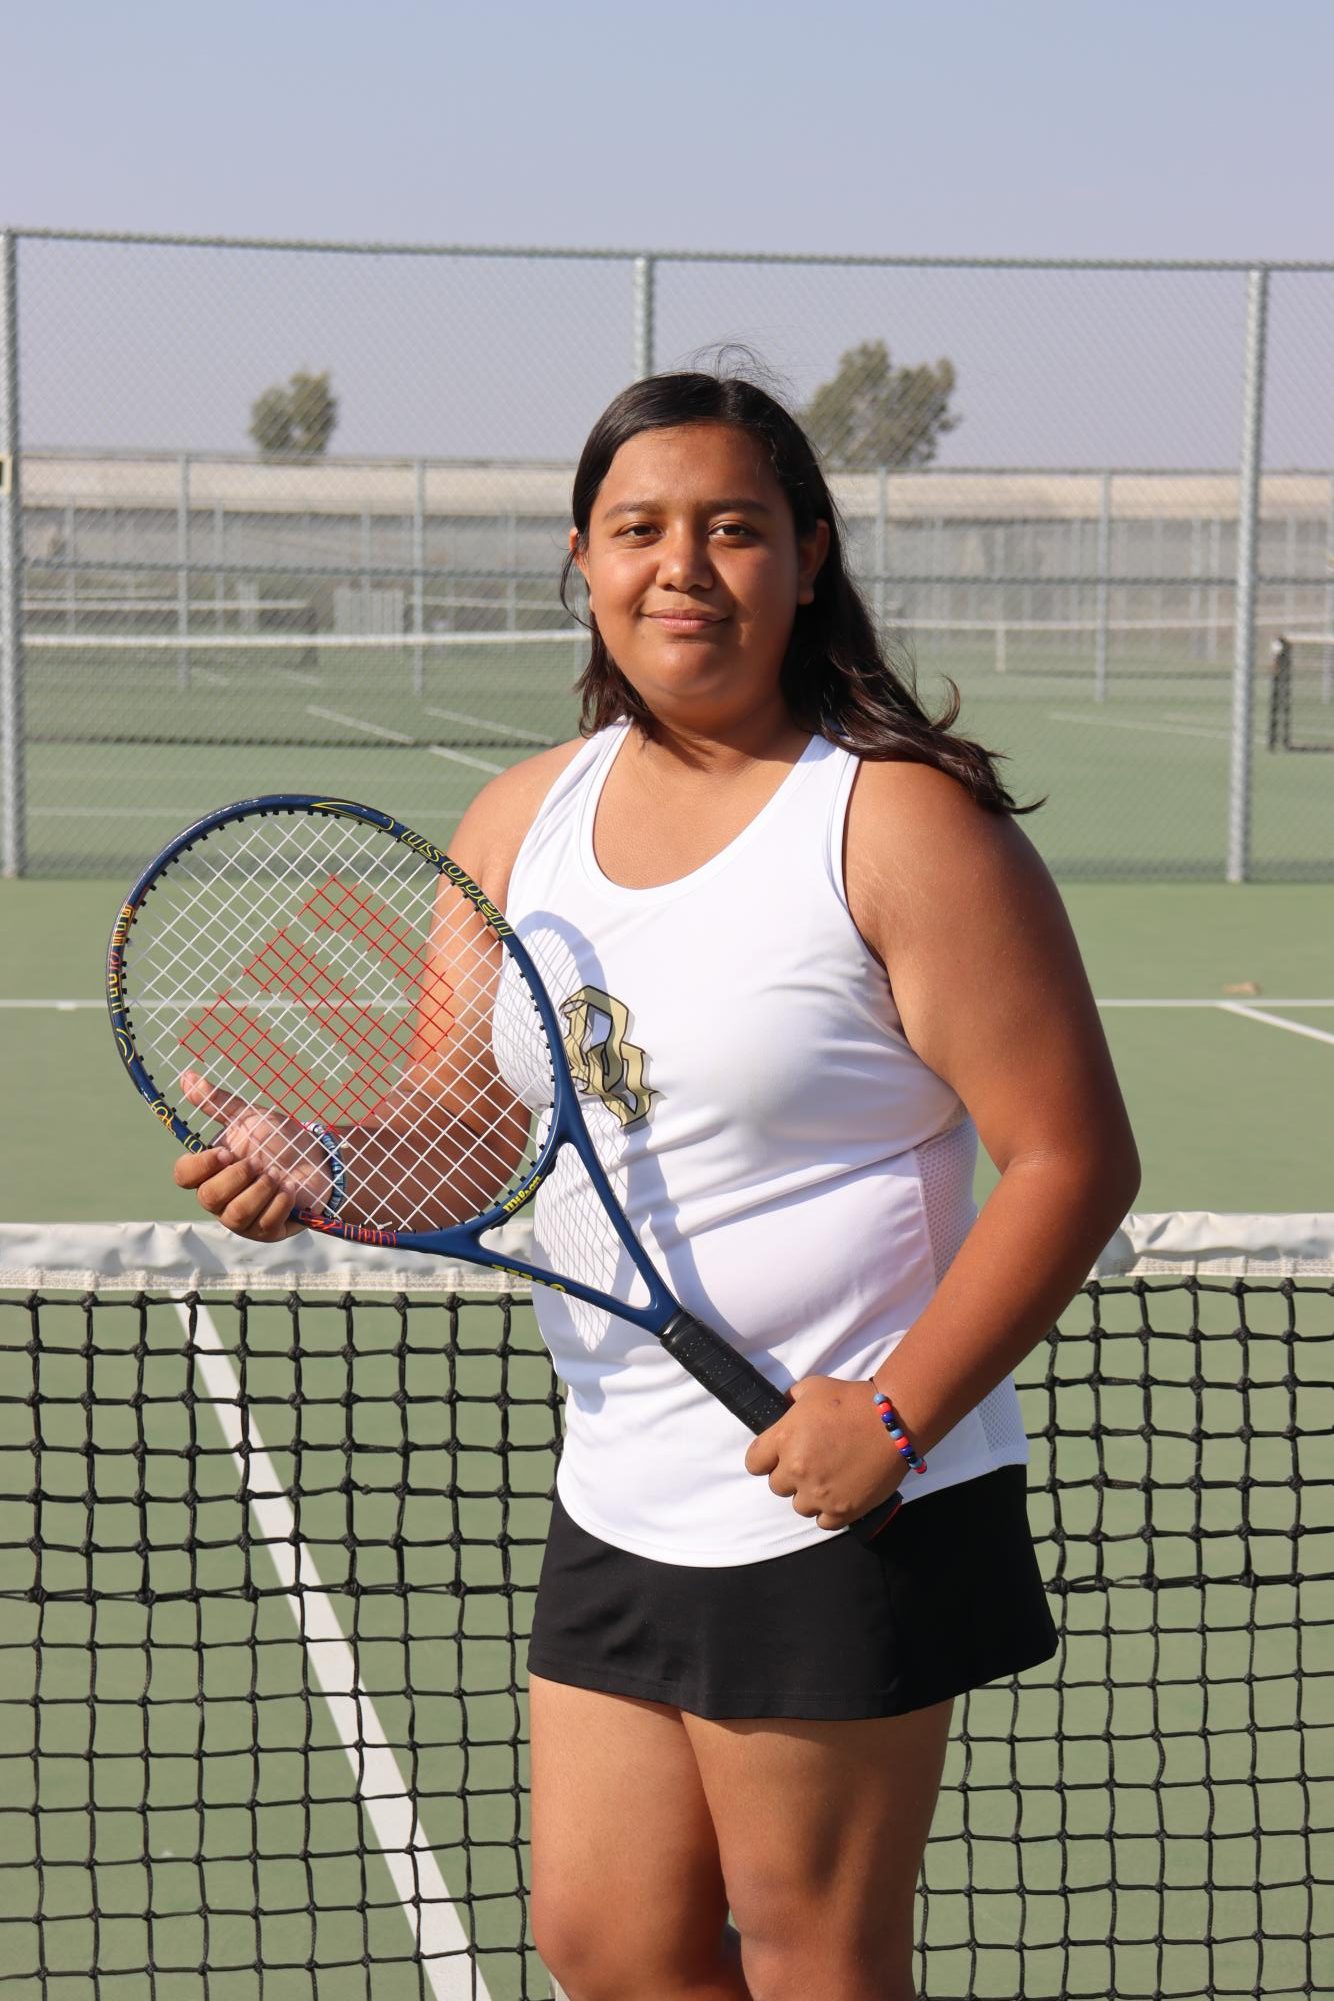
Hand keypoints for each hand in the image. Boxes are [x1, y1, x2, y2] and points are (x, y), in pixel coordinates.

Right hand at [171, 1070, 332, 1241]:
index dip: (201, 1166)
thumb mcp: (250, 1117)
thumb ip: (218, 1102)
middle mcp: (221, 1197)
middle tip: (259, 1163)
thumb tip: (186, 1076)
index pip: (184, 1175)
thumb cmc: (279, 1139)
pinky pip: (264, 1225)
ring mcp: (243, 1218)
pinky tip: (291, 1190)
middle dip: (237, 1177)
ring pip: (235, 1215)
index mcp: (211, 1170)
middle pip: (208, 1198)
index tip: (227, 1151)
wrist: (320, 1159)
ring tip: (278, 1176)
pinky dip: (279, 1204)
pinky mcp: (267, 1231)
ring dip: (260, 1191)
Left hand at [744, 1375, 905, 1531]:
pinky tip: (838, 1496)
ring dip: (809, 1495)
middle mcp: (796, 1469)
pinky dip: (828, 1512)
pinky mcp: (842, 1510)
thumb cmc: (853, 1399)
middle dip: (790, 1475)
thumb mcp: (813, 1388)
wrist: (894, 1420)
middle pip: (777, 1485)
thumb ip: (791, 1400)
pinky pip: (823, 1522)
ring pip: (799, 1506)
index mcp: (784, 1439)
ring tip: (827, 1479)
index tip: (777, 1455)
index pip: (754, 1463)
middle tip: (811, 1462)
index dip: (765, 1458)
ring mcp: (819, 1493)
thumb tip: (785, 1406)